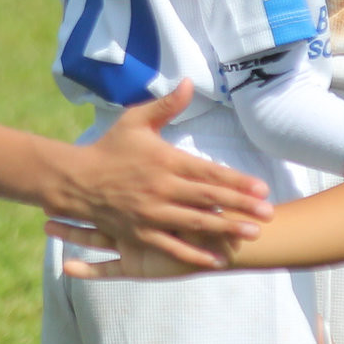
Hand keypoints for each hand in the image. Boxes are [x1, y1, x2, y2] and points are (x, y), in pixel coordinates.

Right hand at [53, 82, 274, 269]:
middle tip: (268, 213)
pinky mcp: (140, 234)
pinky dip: (195, 255)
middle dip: (241, 207)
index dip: (237, 181)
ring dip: (226, 230)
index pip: (208, 172)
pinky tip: (217, 260)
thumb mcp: (135, 121)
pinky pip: (172, 246)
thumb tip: (189, 83)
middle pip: (208, 199)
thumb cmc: (108, 149)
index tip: (261, 188)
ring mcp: (151, 214)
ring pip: (195, 224)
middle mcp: (161, 189)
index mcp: (164, 161)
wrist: (75, 180)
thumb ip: (165, 106)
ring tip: (252, 234)